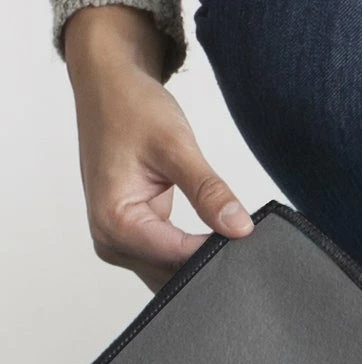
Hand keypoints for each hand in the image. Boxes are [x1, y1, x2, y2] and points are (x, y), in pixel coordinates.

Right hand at [62, 3, 253, 293]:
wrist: (108, 89)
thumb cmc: (131, 108)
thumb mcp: (176, 146)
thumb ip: (209, 190)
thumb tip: (241, 228)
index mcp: (114, 222)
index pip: (178, 258)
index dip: (218, 252)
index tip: (251, 239)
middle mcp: (111, 241)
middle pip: (173, 274)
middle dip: (211, 260)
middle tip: (247, 237)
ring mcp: (120, 243)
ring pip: (172, 273)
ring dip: (203, 260)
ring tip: (232, 232)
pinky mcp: (133, 238)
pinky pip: (169, 259)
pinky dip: (193, 252)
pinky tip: (218, 236)